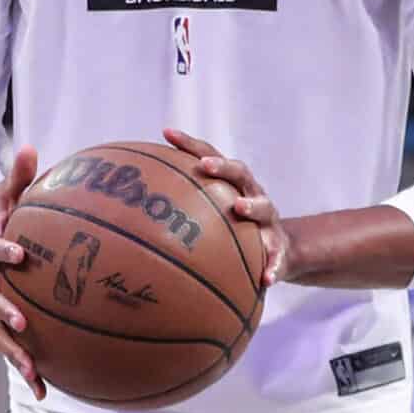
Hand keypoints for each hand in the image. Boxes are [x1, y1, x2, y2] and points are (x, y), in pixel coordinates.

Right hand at [0, 145, 45, 397]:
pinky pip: (9, 349)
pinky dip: (26, 370)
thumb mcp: (3, 195)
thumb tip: (32, 147)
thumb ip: (18, 176)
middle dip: (3, 313)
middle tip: (23, 324)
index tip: (20, 253)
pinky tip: (47, 391)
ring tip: (33, 374)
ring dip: (13, 355)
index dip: (1, 251)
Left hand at [163, 127, 289, 287]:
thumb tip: (131, 217)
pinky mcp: (280, 249)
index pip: (210, 156)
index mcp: (232, 185)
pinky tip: (264, 280)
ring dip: (252, 206)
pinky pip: (277, 258)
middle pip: (241, 172)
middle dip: (223, 166)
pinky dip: (271, 267)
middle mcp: (253, 195)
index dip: (189, 144)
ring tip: (240, 207)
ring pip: (264, 208)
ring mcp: (269, 221)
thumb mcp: (214, 219)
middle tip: (205, 165)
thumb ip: (183, 212)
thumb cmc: (237, 231)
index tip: (166, 133)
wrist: (282, 251)